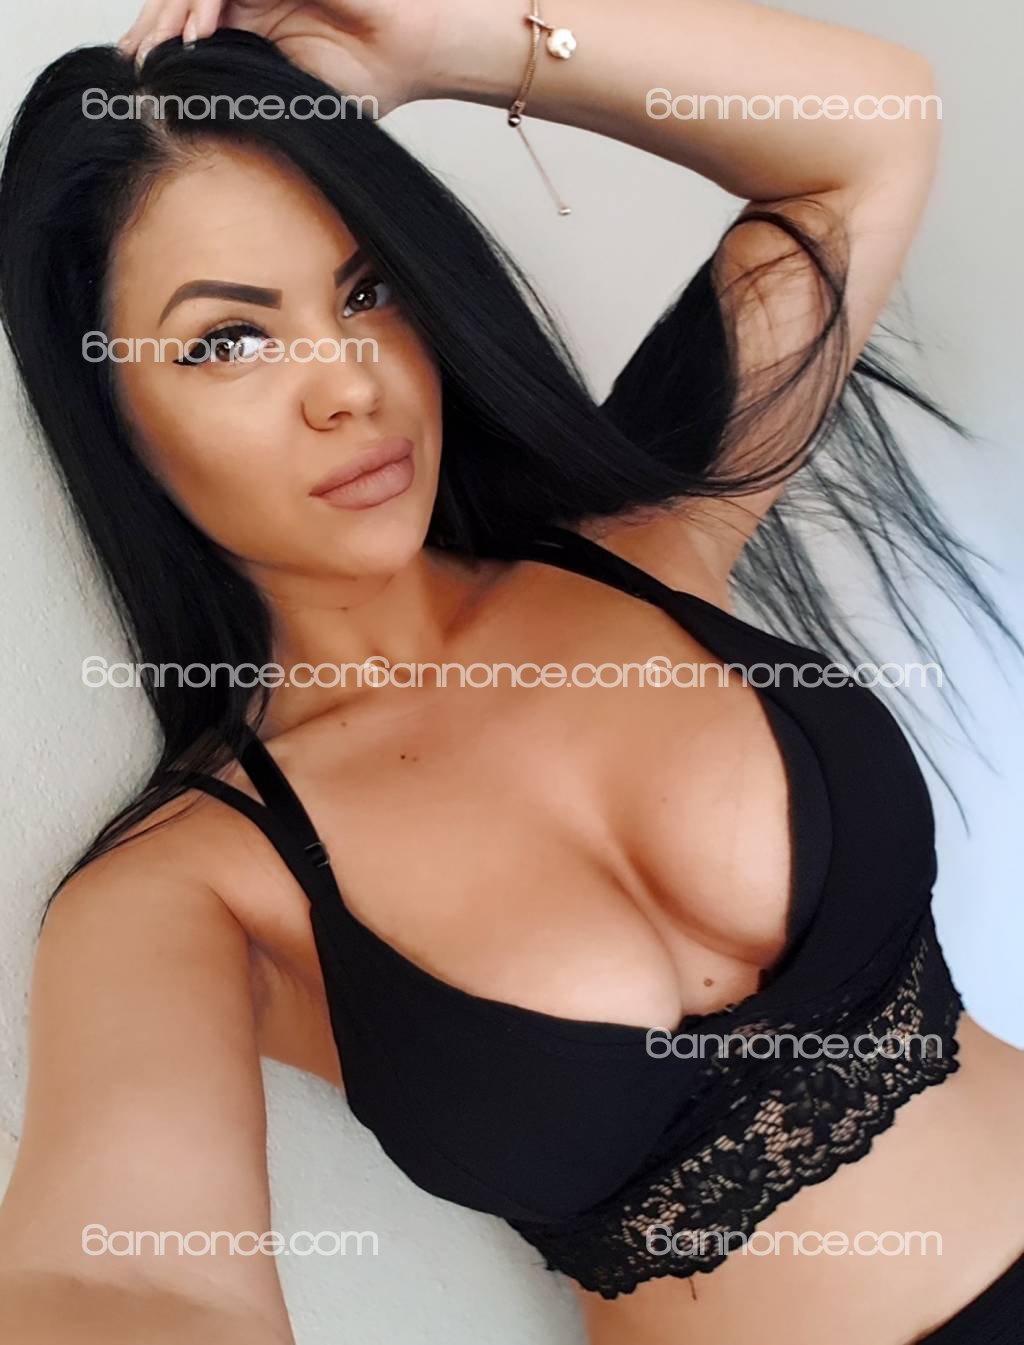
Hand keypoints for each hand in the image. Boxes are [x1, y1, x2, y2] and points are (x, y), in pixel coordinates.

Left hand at [117, 0, 446, 115]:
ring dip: (170, 18)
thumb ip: (250, 104)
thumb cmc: (367, 82)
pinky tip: (196, 35)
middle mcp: (250, 2)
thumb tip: (197, 130)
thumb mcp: (293, 103)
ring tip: (156, 52)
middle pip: (181, 4)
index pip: (189, 31)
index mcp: (251, 31)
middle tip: (133, 64)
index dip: (157, 48)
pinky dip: (204, 4)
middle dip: (151, 31)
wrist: (411, 53)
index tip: (134, 81)